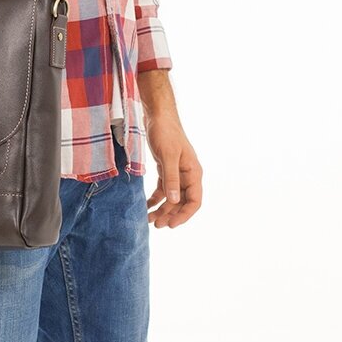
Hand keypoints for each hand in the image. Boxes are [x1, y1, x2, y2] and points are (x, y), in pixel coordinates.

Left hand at [140, 71, 201, 229]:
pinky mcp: (166, 170)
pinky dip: (155, 199)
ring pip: (172, 198)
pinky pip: (163, 190)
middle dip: (170, 215)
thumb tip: (175, 201)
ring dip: (162, 210)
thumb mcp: (168, 157)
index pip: (194, 201)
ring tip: (148, 219)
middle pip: (182, 203)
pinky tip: (146, 206)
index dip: (184, 215)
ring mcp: (177, 173)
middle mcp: (188, 175)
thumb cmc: (166, 133)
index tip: (171, 225)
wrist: (158, 116)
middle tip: (155, 225)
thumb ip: (171, 179)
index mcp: (193, 173)